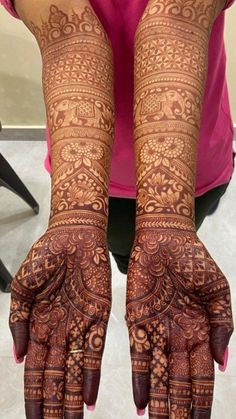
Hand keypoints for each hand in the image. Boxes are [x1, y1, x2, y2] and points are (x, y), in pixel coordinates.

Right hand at [9, 225, 110, 418]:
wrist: (73, 235)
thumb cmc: (46, 256)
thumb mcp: (22, 287)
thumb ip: (18, 321)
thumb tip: (16, 356)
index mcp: (39, 325)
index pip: (35, 369)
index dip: (34, 395)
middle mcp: (60, 330)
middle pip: (55, 376)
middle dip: (53, 404)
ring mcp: (79, 325)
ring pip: (74, 370)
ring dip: (70, 397)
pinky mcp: (99, 316)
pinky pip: (94, 350)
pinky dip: (90, 375)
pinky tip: (87, 397)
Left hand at [126, 229, 233, 417]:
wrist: (166, 237)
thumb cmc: (195, 260)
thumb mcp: (217, 291)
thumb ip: (223, 326)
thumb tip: (223, 364)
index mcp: (201, 331)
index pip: (202, 376)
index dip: (202, 402)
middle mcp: (178, 336)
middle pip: (180, 383)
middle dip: (179, 410)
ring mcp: (157, 330)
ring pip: (159, 375)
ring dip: (161, 402)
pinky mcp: (137, 319)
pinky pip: (138, 354)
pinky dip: (140, 378)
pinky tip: (142, 401)